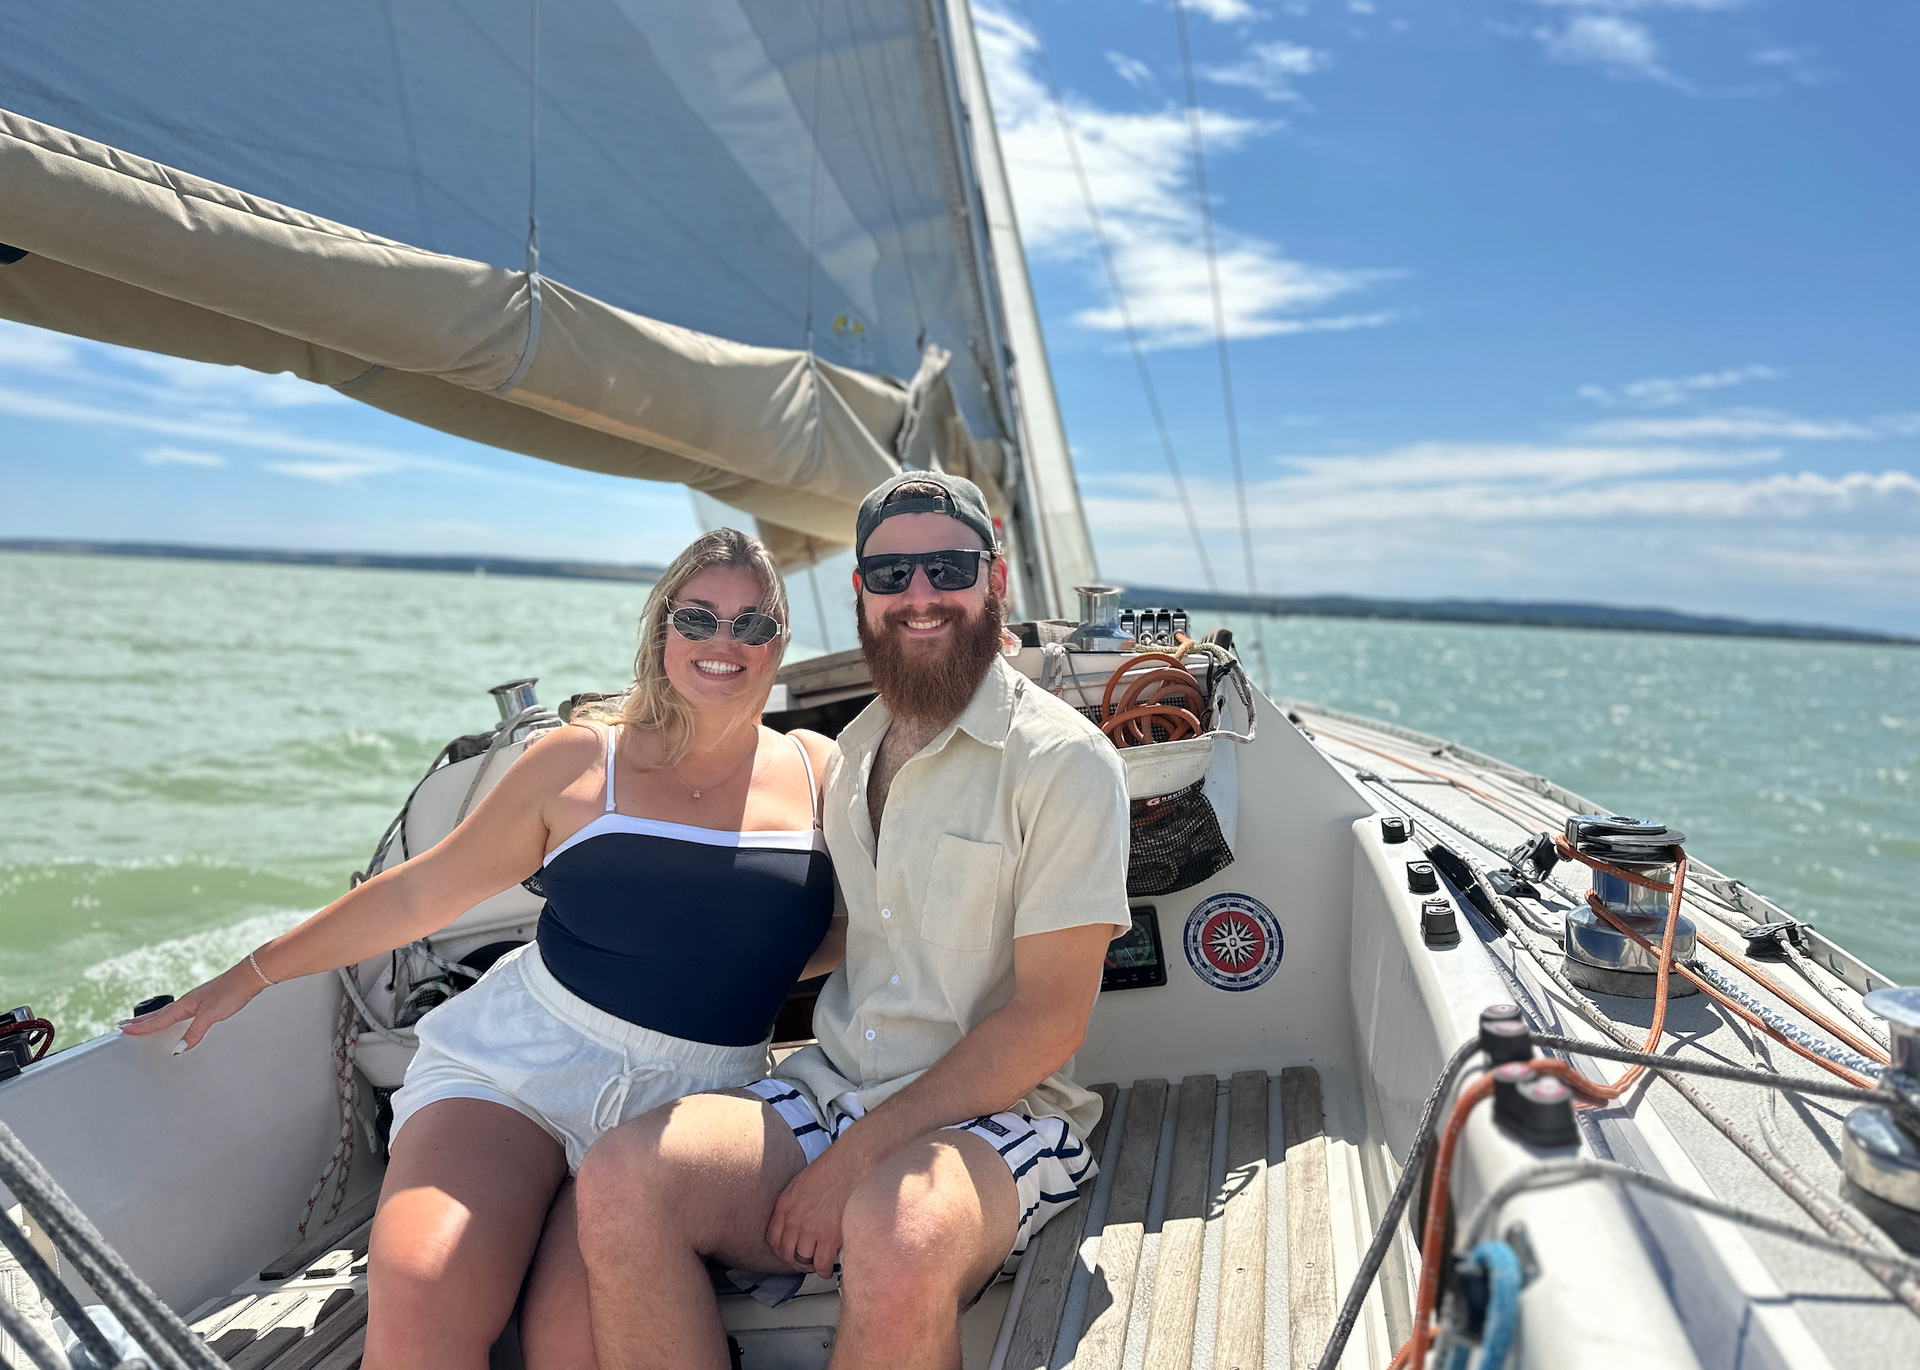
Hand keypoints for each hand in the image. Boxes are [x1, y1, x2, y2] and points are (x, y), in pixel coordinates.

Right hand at [118, 960, 264, 1052]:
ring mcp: (197, 1000)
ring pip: (169, 1012)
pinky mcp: (206, 1001)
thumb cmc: (232, 991)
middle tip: (124, 1024)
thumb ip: (195, 1032)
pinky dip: (172, 1016)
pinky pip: (182, 1011)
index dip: (141, 1027)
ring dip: (154, 1018)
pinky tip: (177, 1018)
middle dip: (141, 1021)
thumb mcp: (211, 1015)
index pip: (159, 1019)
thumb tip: (179, 1048)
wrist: (249, 977)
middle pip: (159, 1014)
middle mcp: (188, 1001)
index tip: (123, 1029)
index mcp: (185, 1005)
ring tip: (143, 1023)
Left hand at [765, 1140, 871, 1278]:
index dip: (780, 1251)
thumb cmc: (831, 1168)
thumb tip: (795, 1219)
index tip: (788, 1253)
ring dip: (809, 1266)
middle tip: (803, 1262)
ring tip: (816, 1266)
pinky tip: (827, 1268)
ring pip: (802, 1261)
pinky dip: (824, 1270)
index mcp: (785, 1205)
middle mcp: (794, 1220)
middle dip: (794, 1262)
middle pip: (786, 1254)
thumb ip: (793, 1203)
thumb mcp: (800, 1182)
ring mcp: (811, 1230)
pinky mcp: (830, 1237)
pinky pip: (821, 1264)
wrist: (850, 1165)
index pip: (773, 1239)